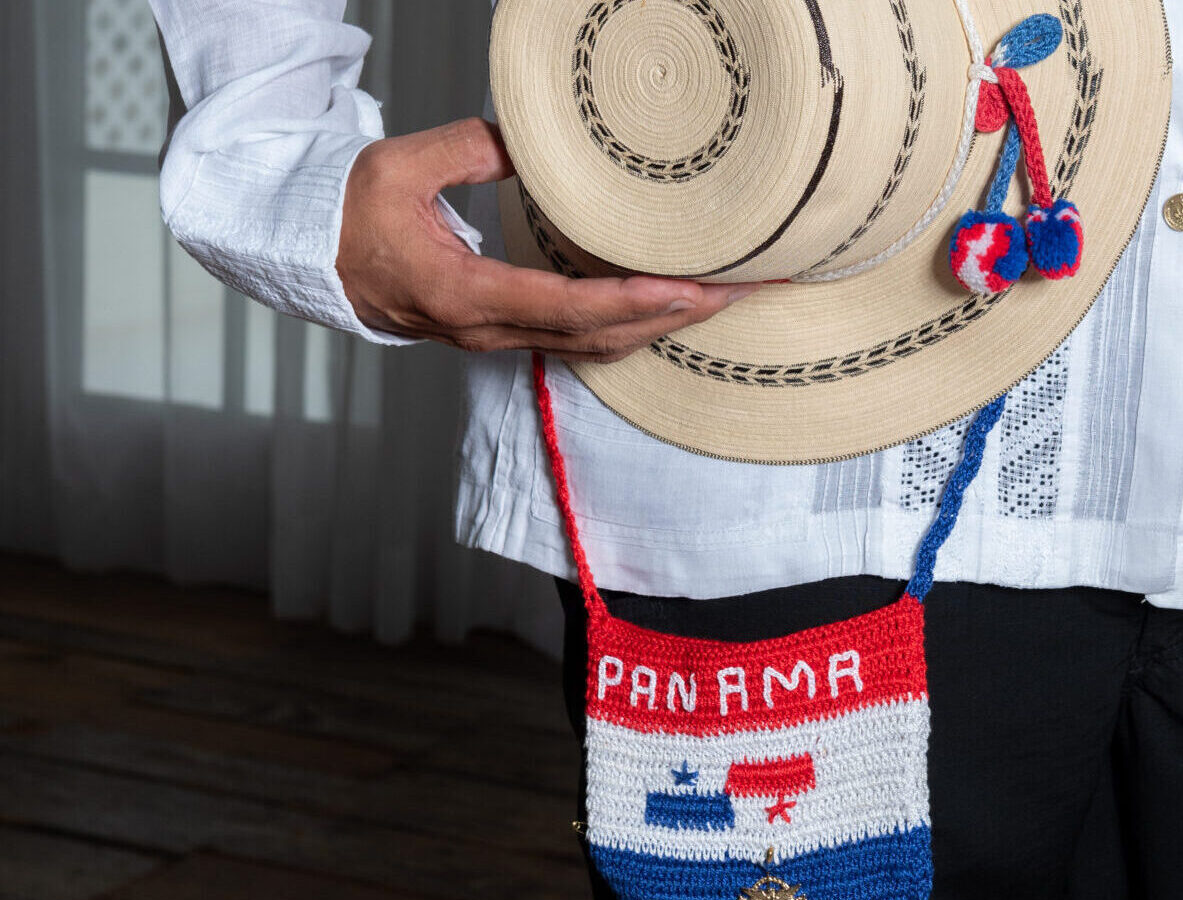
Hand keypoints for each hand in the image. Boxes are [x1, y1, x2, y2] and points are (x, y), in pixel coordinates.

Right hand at [335, 118, 754, 359]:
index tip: (686, 290)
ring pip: (594, 347)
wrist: (311, 259)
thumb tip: (527, 136)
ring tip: (720, 301)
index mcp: (464, 294)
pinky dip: (630, 328)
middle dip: (672, 319)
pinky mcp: (502, 331)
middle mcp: (487, 328)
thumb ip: (464, 150)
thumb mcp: (395, 169)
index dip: (630, 303)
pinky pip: (578, 341)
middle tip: (737, 294)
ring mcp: (496, 337)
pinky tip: (666, 310)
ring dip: (660, 328)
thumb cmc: (347, 215)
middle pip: (597, 337)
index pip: (565, 308)